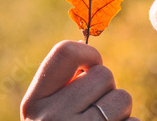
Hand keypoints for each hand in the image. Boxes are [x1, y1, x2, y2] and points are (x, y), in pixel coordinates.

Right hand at [21, 40, 138, 120]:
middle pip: (103, 74)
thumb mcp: (46, 112)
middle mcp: (52, 118)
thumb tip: (80, 43)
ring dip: (120, 110)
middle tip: (94, 109)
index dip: (87, 53)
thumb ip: (61, 83)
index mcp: (34, 103)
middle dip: (106, 89)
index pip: (65, 52)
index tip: (92, 65)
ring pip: (122, 97)